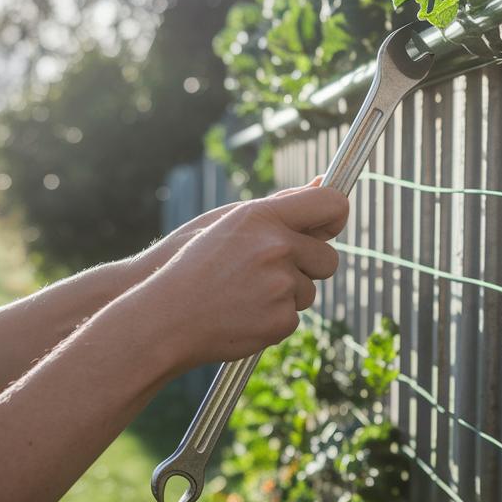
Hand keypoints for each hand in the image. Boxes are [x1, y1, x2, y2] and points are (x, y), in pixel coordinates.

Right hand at [129, 184, 346, 369]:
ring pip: (309, 291)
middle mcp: (277, 248)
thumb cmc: (193, 264)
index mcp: (263, 218)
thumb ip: (282, 205)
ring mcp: (281, 286)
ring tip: (243, 294)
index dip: (336, 214)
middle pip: (329, 258)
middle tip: (271, 272)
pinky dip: (273, 318)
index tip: (328, 225)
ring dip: (287, 295)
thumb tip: (323, 182)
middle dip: (309, 267)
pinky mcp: (281, 320)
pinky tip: (242, 314)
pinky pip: (293, 317)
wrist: (165, 316)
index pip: (331, 204)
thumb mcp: (231, 223)